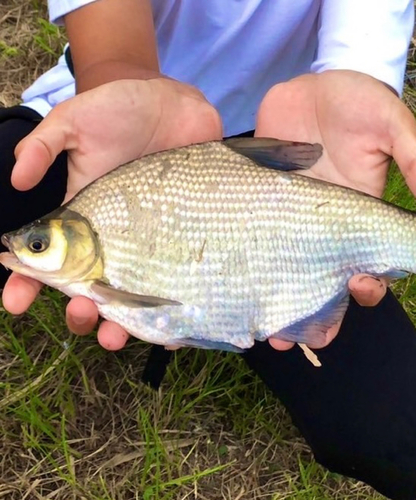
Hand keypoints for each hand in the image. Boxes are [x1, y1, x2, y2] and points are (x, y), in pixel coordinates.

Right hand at [3, 78, 221, 349]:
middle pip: (89, 285)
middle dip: (80, 310)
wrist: (173, 106)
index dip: (26, 280)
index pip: (47, 254)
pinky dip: (169, 310)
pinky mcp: (180, 238)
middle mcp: (112, 237)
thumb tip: (17, 180)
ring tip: (116, 337)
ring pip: (130, 292)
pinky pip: (173, 280)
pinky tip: (168, 329)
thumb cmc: (118, 111)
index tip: (15, 302)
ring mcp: (147, 241)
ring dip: (120, 320)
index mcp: (80, 216)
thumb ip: (44, 146)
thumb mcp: (74, 122)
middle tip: (82, 319)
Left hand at [256, 69, 415, 349]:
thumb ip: (412, 154)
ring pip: (279, 273)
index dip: (362, 289)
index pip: (365, 268)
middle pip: (317, 284)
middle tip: (287, 338)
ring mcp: (285, 222)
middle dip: (309, 315)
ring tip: (255, 330)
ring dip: (270, 302)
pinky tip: (227, 288)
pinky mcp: (257, 208)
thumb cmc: (357, 102)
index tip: (352, 292)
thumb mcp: (389, 124)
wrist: (310, 86)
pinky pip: (249, 243)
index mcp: (354, 220)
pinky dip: (241, 268)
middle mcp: (319, 229)